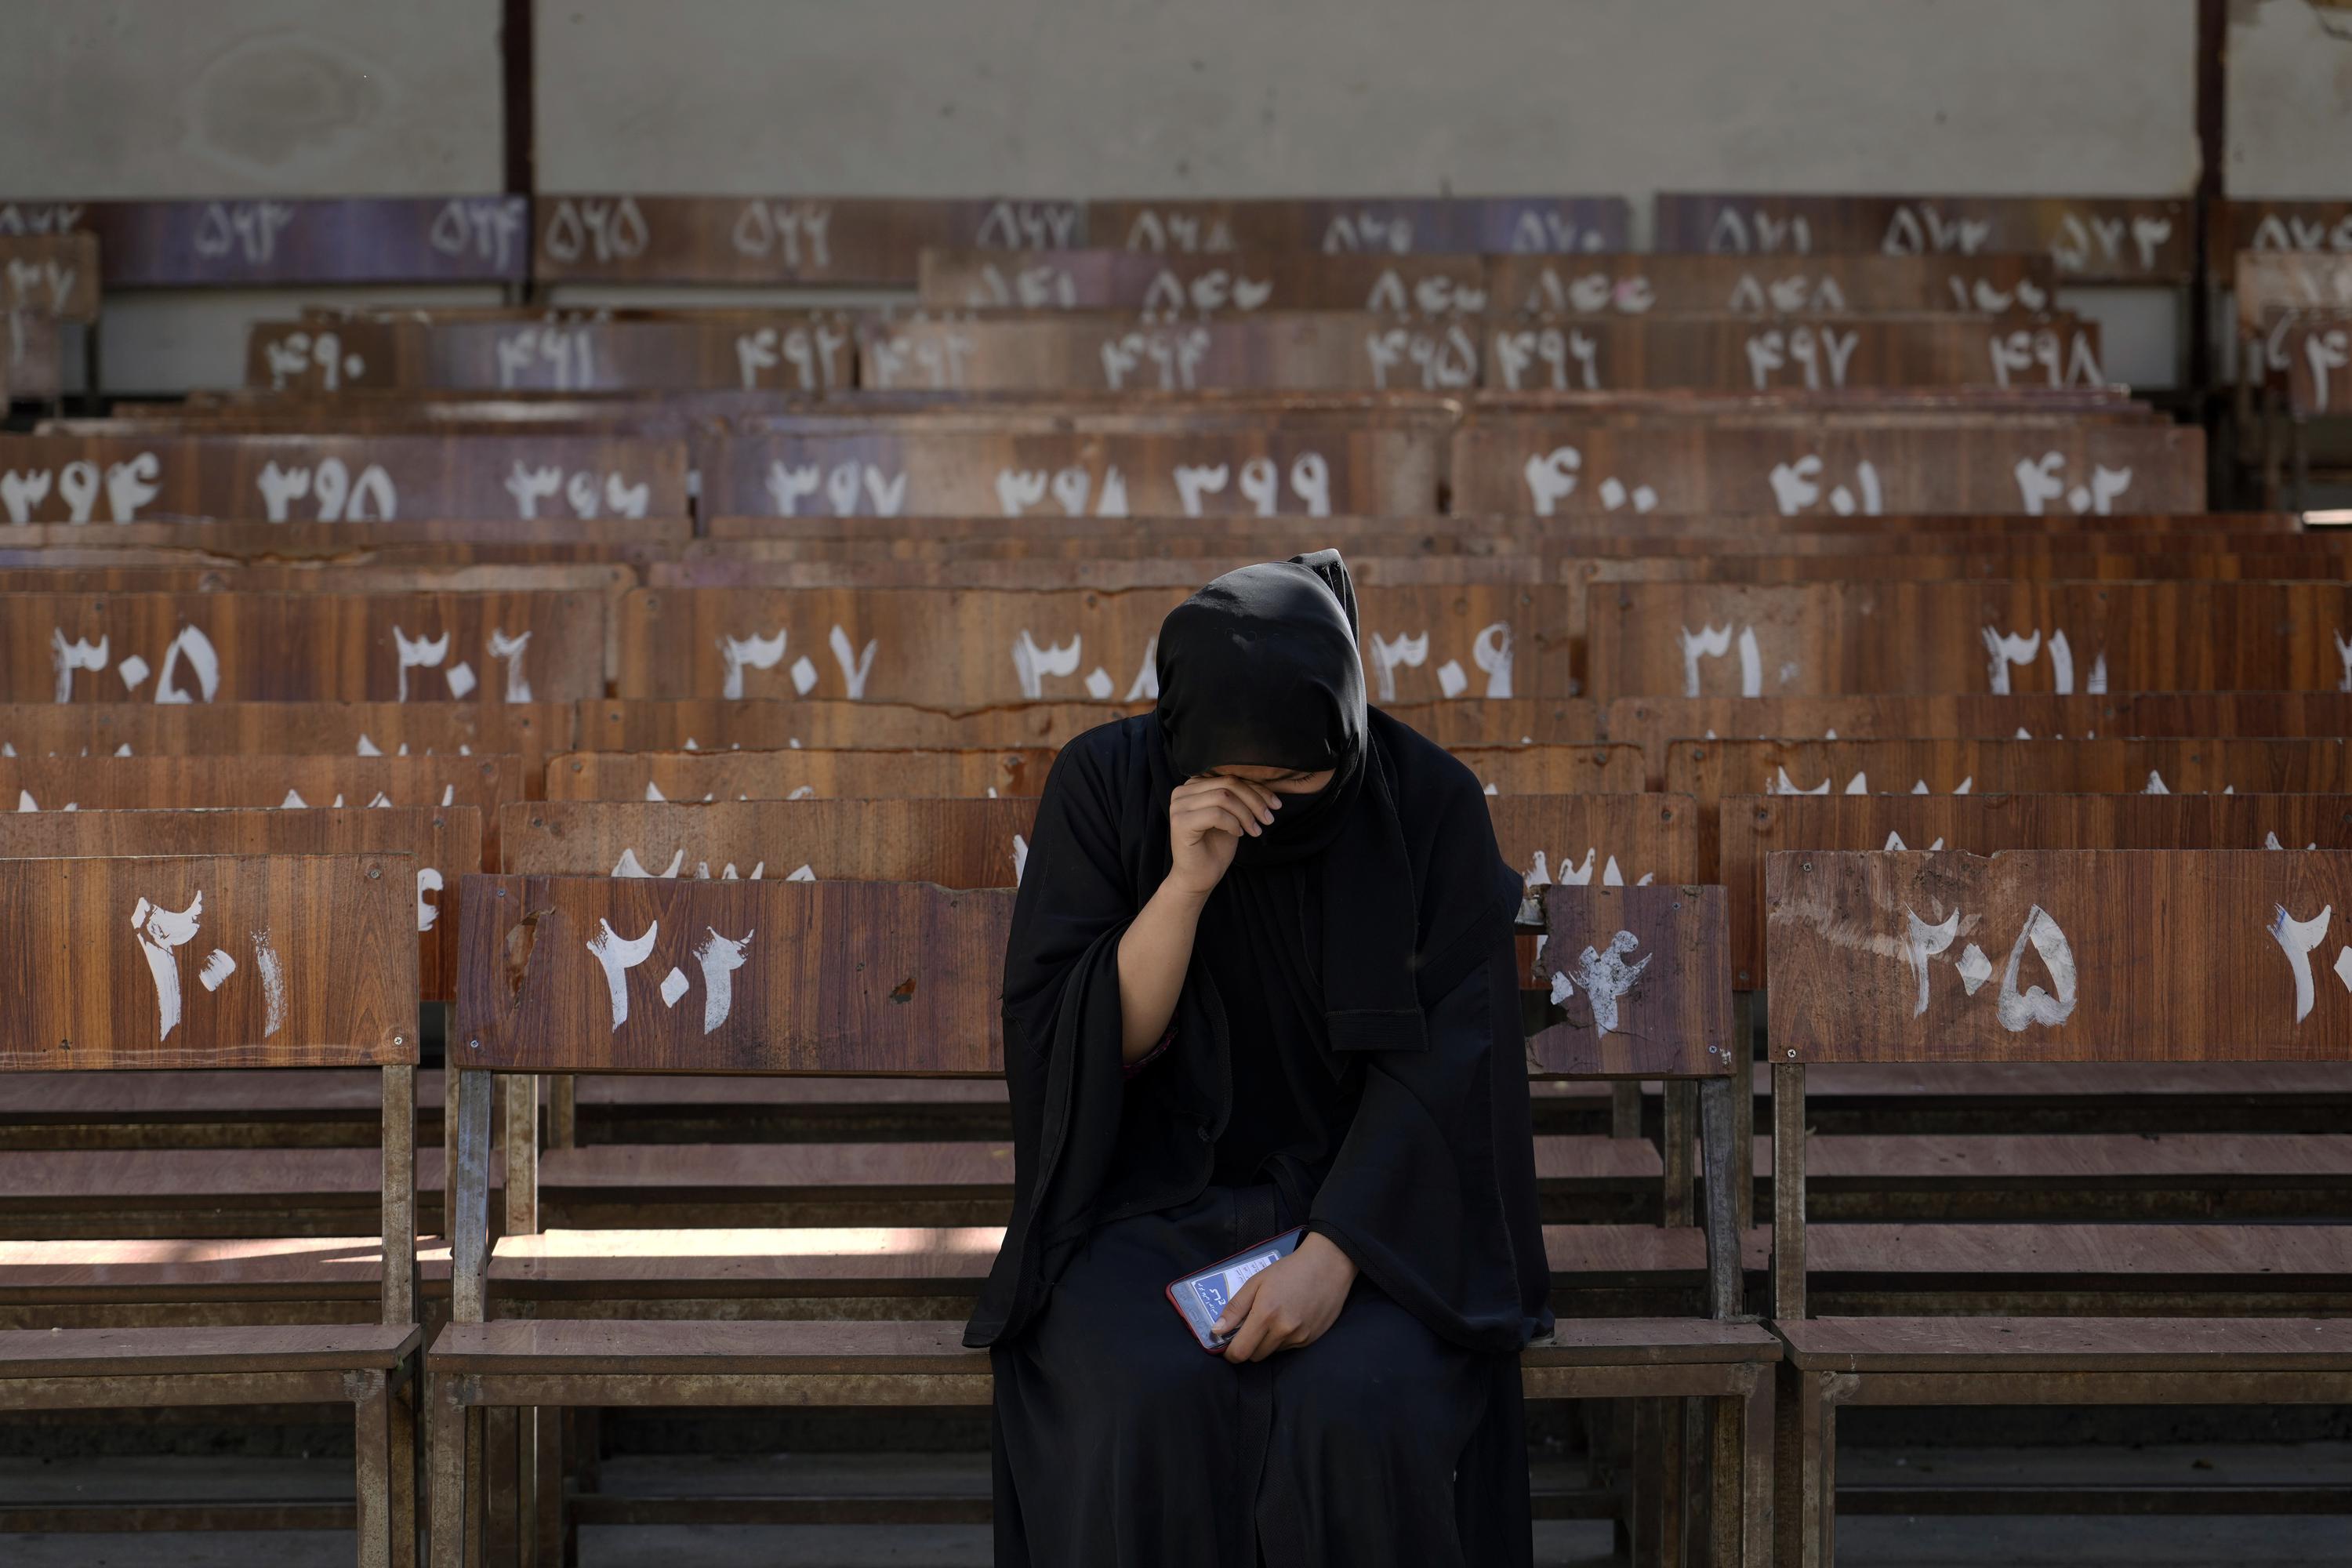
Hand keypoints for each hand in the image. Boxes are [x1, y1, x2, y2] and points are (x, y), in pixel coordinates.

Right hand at [1165, 775, 1279, 899]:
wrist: (1198, 878)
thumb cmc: (1215, 847)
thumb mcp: (1233, 816)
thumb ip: (1240, 797)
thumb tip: (1267, 783)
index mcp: (1193, 785)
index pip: (1230, 777)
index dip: (1256, 789)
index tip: (1275, 805)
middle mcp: (1182, 791)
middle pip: (1228, 783)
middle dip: (1254, 801)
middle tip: (1268, 819)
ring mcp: (1178, 806)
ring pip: (1224, 797)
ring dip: (1246, 814)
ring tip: (1254, 830)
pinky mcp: (1180, 822)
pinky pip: (1216, 814)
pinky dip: (1233, 823)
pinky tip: (1238, 834)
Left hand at [1213, 1233, 1356, 1363]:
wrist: (1328, 1265)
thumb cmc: (1289, 1270)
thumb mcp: (1256, 1281)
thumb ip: (1235, 1307)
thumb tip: (1217, 1331)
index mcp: (1266, 1315)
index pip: (1240, 1352)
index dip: (1230, 1352)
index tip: (1228, 1345)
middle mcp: (1283, 1331)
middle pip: (1255, 1356)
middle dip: (1248, 1346)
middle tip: (1250, 1326)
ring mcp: (1299, 1337)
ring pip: (1272, 1352)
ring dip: (1266, 1342)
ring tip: (1273, 1318)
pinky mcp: (1311, 1339)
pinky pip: (1289, 1348)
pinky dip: (1283, 1339)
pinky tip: (1289, 1319)